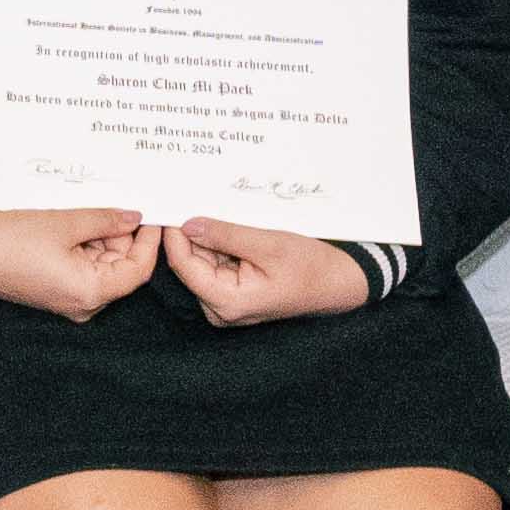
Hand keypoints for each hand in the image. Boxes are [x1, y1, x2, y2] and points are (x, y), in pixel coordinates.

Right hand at [0, 201, 160, 319]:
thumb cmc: (9, 239)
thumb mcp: (64, 223)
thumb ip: (106, 220)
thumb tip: (134, 218)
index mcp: (90, 293)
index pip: (138, 270)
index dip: (149, 241)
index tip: (153, 215)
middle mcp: (82, 304)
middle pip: (120, 268)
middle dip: (120, 236)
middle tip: (115, 202)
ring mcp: (67, 299)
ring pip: (101, 265)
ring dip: (99, 238)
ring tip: (84, 210)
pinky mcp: (54, 291)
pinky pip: (82, 269)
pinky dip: (83, 246)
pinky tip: (72, 223)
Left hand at [160, 215, 373, 328]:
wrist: (339, 283)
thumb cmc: (312, 268)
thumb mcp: (268, 244)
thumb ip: (225, 235)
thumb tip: (188, 225)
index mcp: (227, 302)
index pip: (183, 266)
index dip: (174, 235)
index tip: (171, 208)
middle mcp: (221, 308)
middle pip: (190, 264)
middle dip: (192, 234)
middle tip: (194, 201)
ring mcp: (226, 303)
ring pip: (202, 262)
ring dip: (208, 238)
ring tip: (223, 215)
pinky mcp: (233, 294)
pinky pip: (216, 265)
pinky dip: (220, 246)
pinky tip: (231, 230)